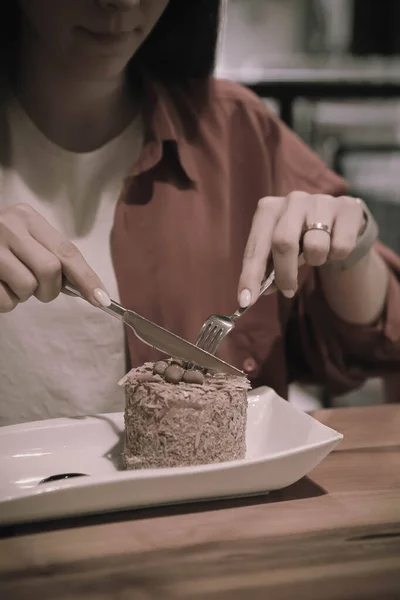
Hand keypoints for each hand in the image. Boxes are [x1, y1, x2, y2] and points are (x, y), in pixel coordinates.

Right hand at [0, 203, 109, 312]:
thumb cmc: (2, 246)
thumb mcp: (27, 240)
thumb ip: (54, 256)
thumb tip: (94, 291)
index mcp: (26, 217)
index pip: (66, 251)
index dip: (87, 278)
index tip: (102, 300)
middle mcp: (7, 226)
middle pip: (50, 270)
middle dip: (50, 289)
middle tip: (40, 290)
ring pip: (27, 287)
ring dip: (25, 296)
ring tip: (12, 282)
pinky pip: (6, 301)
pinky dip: (7, 303)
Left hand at [238, 192, 364, 305]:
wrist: (339, 219)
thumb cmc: (301, 237)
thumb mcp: (280, 250)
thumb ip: (267, 269)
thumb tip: (254, 294)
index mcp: (269, 209)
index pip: (256, 246)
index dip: (250, 275)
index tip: (246, 300)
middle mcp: (293, 200)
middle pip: (284, 243)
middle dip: (285, 274)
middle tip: (288, 291)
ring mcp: (321, 201)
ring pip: (316, 247)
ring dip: (316, 261)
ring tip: (316, 254)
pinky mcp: (347, 208)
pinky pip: (341, 247)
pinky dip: (337, 256)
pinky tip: (334, 244)